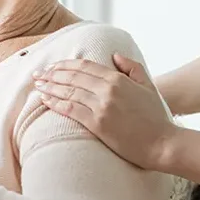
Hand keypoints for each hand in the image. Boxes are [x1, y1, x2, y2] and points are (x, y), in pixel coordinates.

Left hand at [33, 54, 176, 170]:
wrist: (162, 143)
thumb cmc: (155, 116)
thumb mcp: (147, 84)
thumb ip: (131, 67)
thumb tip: (114, 55)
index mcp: (117, 78)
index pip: (84, 67)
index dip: (65, 65)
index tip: (53, 66)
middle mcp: (107, 90)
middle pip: (72, 77)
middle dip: (52, 74)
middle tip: (37, 74)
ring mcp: (101, 107)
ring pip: (69, 92)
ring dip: (50, 88)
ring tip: (38, 86)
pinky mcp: (98, 125)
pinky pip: (71, 110)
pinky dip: (56, 104)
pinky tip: (46, 101)